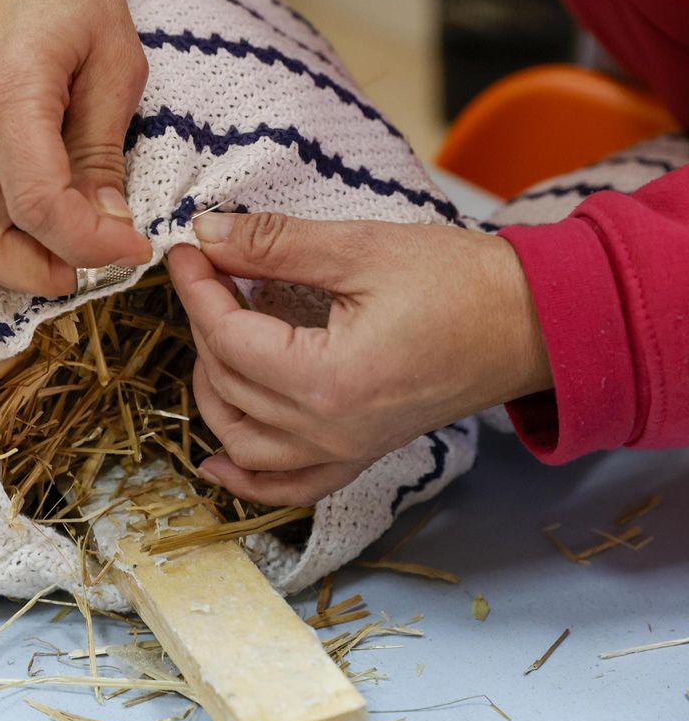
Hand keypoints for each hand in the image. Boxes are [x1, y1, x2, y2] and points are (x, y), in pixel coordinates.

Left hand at [168, 212, 551, 505]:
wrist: (532, 324)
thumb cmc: (460, 283)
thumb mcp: (360, 249)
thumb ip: (273, 245)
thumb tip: (206, 234)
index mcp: (327, 380)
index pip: (227, 337)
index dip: (197, 288)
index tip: (187, 250)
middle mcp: (328, 431)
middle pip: (228, 384)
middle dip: (204, 324)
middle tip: (207, 274)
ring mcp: (343, 452)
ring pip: (242, 442)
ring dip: (212, 392)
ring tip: (211, 339)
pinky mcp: (359, 456)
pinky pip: (288, 486)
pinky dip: (246, 476)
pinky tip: (216, 460)